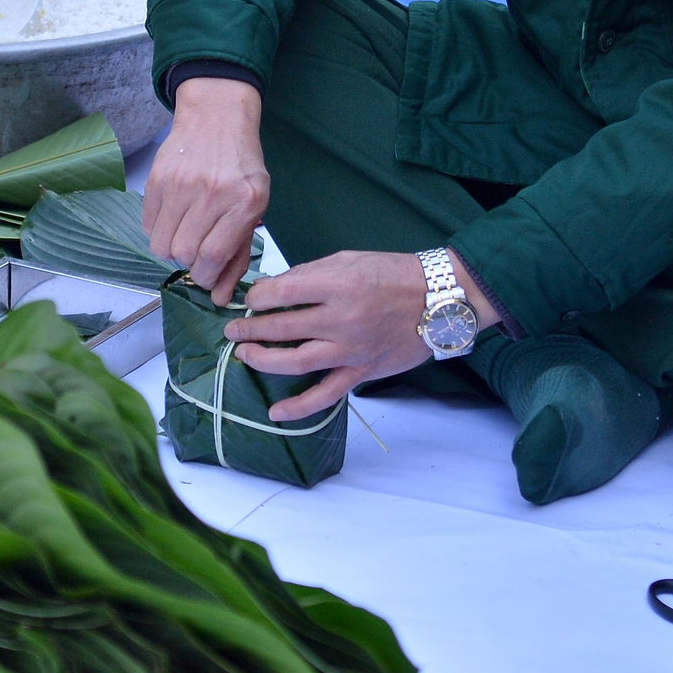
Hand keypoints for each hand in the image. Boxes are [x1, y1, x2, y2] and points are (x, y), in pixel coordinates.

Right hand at [144, 77, 269, 305]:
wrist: (216, 118)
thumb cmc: (241, 167)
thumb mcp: (254, 206)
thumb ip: (238, 255)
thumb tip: (219, 297)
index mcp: (243, 202)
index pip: (213, 256)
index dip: (206, 276)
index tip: (208, 275)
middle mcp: (211, 193)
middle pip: (184, 253)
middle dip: (189, 264)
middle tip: (198, 253)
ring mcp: (180, 184)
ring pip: (160, 245)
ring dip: (172, 250)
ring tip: (185, 234)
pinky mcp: (156, 179)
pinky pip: (147, 225)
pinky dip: (159, 231)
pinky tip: (174, 216)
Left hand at [226, 252, 433, 419]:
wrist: (439, 299)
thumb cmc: (394, 273)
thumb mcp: (350, 259)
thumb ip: (312, 274)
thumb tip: (276, 288)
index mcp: (338, 284)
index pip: (282, 292)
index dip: (257, 297)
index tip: (249, 298)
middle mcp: (342, 319)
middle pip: (282, 328)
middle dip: (250, 328)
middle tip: (233, 328)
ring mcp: (351, 350)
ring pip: (296, 362)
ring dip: (263, 360)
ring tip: (243, 354)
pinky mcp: (362, 372)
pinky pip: (326, 395)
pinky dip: (299, 407)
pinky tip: (275, 412)